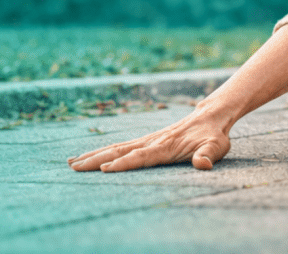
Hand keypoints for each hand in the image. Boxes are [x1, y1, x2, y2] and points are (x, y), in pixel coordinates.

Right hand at [67, 108, 230, 171]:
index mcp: (166, 146)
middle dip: (97, 160)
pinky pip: (121, 146)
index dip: (124, 164)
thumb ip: (208, 155)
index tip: (104, 170)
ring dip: (94, 155)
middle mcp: (152, 142)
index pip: (141, 156)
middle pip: (120, 151)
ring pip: (116, 147)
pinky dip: (103, 151)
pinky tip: (89, 156)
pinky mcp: (146, 140)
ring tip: (71, 162)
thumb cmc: (214, 135)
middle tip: (74, 167)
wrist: (211, 116)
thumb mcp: (216, 147)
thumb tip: (203, 164)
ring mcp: (148, 140)